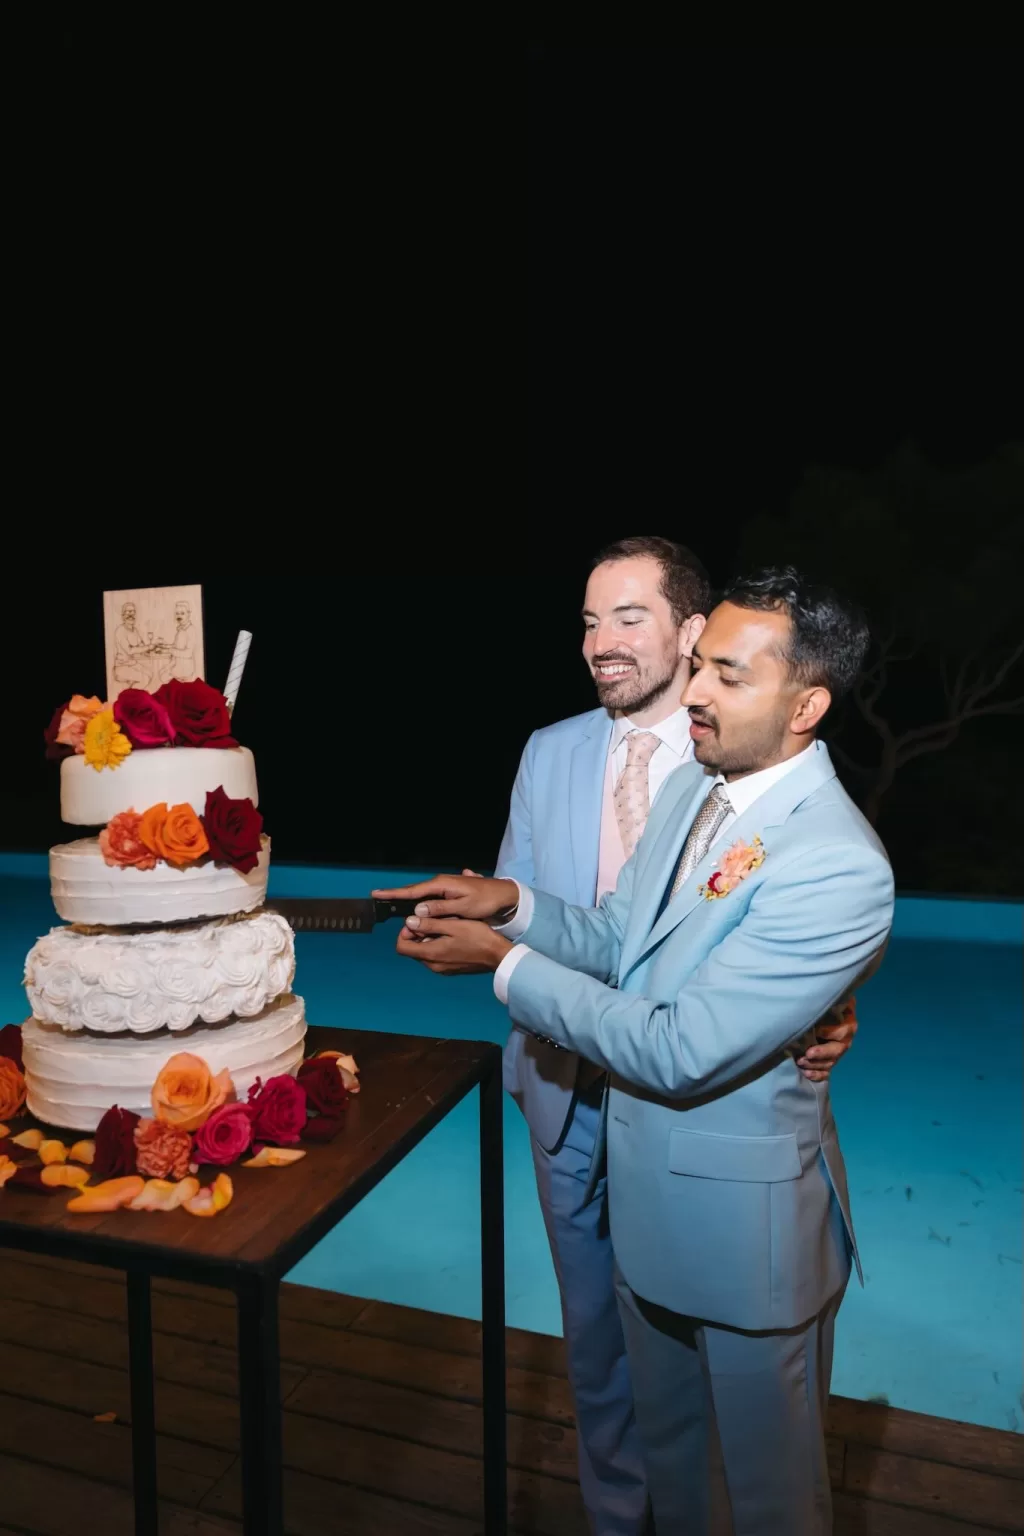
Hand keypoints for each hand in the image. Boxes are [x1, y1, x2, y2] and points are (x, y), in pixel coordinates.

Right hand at [372, 872, 519, 922]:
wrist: (503, 894)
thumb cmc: (484, 900)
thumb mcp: (463, 907)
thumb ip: (440, 909)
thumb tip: (417, 911)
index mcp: (441, 885)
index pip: (412, 891)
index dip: (393, 893)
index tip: (376, 894)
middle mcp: (440, 884)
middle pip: (413, 892)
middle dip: (396, 897)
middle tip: (378, 900)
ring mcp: (445, 887)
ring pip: (421, 896)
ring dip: (407, 902)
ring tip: (391, 905)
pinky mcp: (449, 893)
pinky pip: (429, 899)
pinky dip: (419, 903)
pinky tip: (414, 908)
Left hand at [396, 915, 512, 974]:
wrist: (498, 956)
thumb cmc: (478, 938)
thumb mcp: (453, 925)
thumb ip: (429, 924)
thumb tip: (409, 922)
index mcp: (431, 954)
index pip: (401, 947)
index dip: (404, 932)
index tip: (416, 922)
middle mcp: (432, 965)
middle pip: (412, 949)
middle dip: (417, 934)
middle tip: (433, 921)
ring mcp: (441, 969)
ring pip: (424, 951)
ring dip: (428, 939)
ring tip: (445, 927)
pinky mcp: (450, 969)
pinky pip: (436, 956)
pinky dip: (438, 945)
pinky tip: (452, 937)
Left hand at [795, 998, 857, 1081]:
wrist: (821, 1012)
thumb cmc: (822, 1003)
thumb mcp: (829, 1000)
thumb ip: (829, 1000)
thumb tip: (820, 996)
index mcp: (848, 1022)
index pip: (841, 1030)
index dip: (827, 1032)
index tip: (814, 1032)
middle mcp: (846, 1039)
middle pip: (837, 1050)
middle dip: (822, 1053)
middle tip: (807, 1054)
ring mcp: (838, 1052)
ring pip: (830, 1063)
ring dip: (815, 1065)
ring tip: (800, 1062)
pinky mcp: (830, 1061)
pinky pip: (826, 1072)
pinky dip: (817, 1075)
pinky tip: (806, 1074)